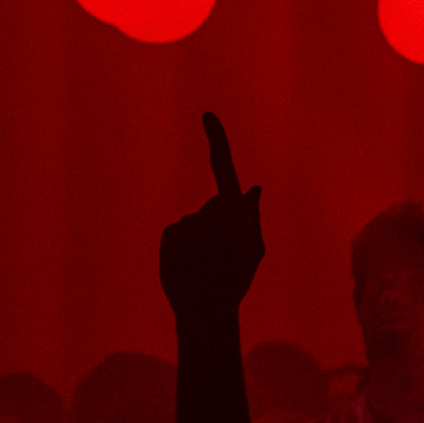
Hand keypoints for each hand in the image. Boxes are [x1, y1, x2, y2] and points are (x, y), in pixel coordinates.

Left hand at [159, 111, 264, 322]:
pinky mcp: (169, 232)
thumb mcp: (254, 248)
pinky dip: (181, 248)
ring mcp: (187, 219)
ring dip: (200, 240)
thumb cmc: (236, 279)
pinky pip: (177, 235)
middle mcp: (208, 207)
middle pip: (215, 208)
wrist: (205, 307)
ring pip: (195, 224)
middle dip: (219, 226)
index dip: (216, 138)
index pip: (223, 165)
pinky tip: (189, 266)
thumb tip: (253, 189)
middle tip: (226, 255)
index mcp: (234, 208)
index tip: (206, 115)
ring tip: (207, 265)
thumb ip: (252, 217)